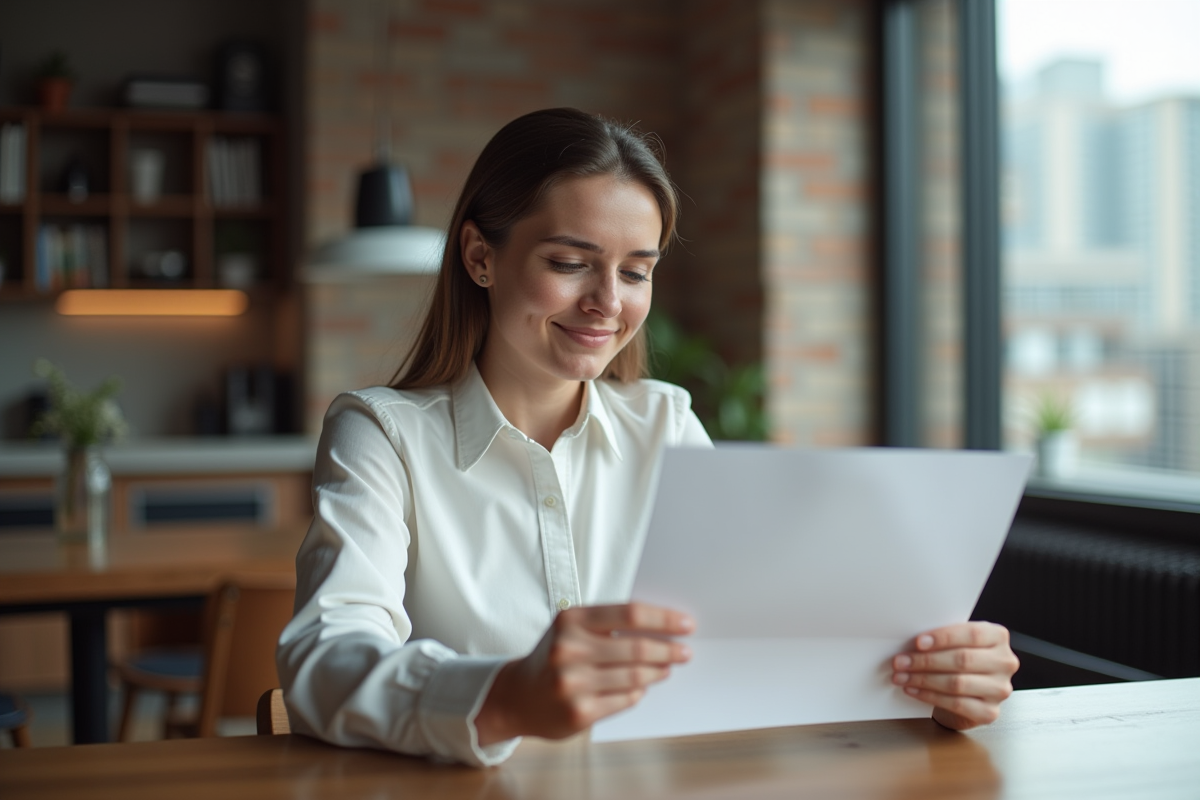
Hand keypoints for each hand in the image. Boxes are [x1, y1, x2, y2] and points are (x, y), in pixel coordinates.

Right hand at [475, 602, 693, 744]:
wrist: (517, 696)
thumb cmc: (553, 656)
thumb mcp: (571, 629)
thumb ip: (608, 624)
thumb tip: (662, 628)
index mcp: (571, 620)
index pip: (630, 614)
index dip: (664, 619)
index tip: (686, 625)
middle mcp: (569, 650)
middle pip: (638, 648)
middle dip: (669, 650)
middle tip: (684, 652)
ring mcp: (573, 683)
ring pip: (636, 676)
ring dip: (658, 672)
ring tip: (666, 669)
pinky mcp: (580, 712)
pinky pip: (626, 700)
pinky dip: (639, 692)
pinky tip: (641, 687)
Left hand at [891, 621, 1018, 729]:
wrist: (970, 692)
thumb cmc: (961, 660)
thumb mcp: (957, 642)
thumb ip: (943, 639)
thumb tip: (911, 641)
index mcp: (998, 637)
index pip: (972, 634)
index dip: (943, 638)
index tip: (918, 642)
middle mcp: (1004, 662)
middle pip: (962, 659)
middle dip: (926, 661)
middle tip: (901, 662)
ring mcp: (1000, 689)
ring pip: (957, 683)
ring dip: (923, 679)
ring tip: (903, 676)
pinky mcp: (990, 712)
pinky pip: (956, 704)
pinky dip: (930, 696)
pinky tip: (914, 690)